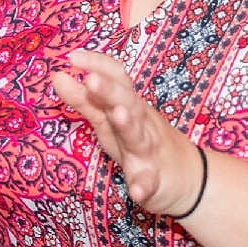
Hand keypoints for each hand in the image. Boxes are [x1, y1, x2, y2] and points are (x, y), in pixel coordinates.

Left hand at [51, 49, 203, 216]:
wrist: (190, 178)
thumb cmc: (141, 141)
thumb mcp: (110, 120)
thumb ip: (85, 100)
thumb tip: (58, 75)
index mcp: (130, 105)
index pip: (117, 77)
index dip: (97, 65)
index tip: (73, 55)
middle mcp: (141, 123)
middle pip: (128, 101)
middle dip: (110, 90)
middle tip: (90, 79)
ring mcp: (149, 152)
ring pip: (139, 136)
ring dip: (129, 125)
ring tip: (118, 115)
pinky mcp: (155, 181)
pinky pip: (149, 183)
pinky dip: (143, 185)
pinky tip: (136, 191)